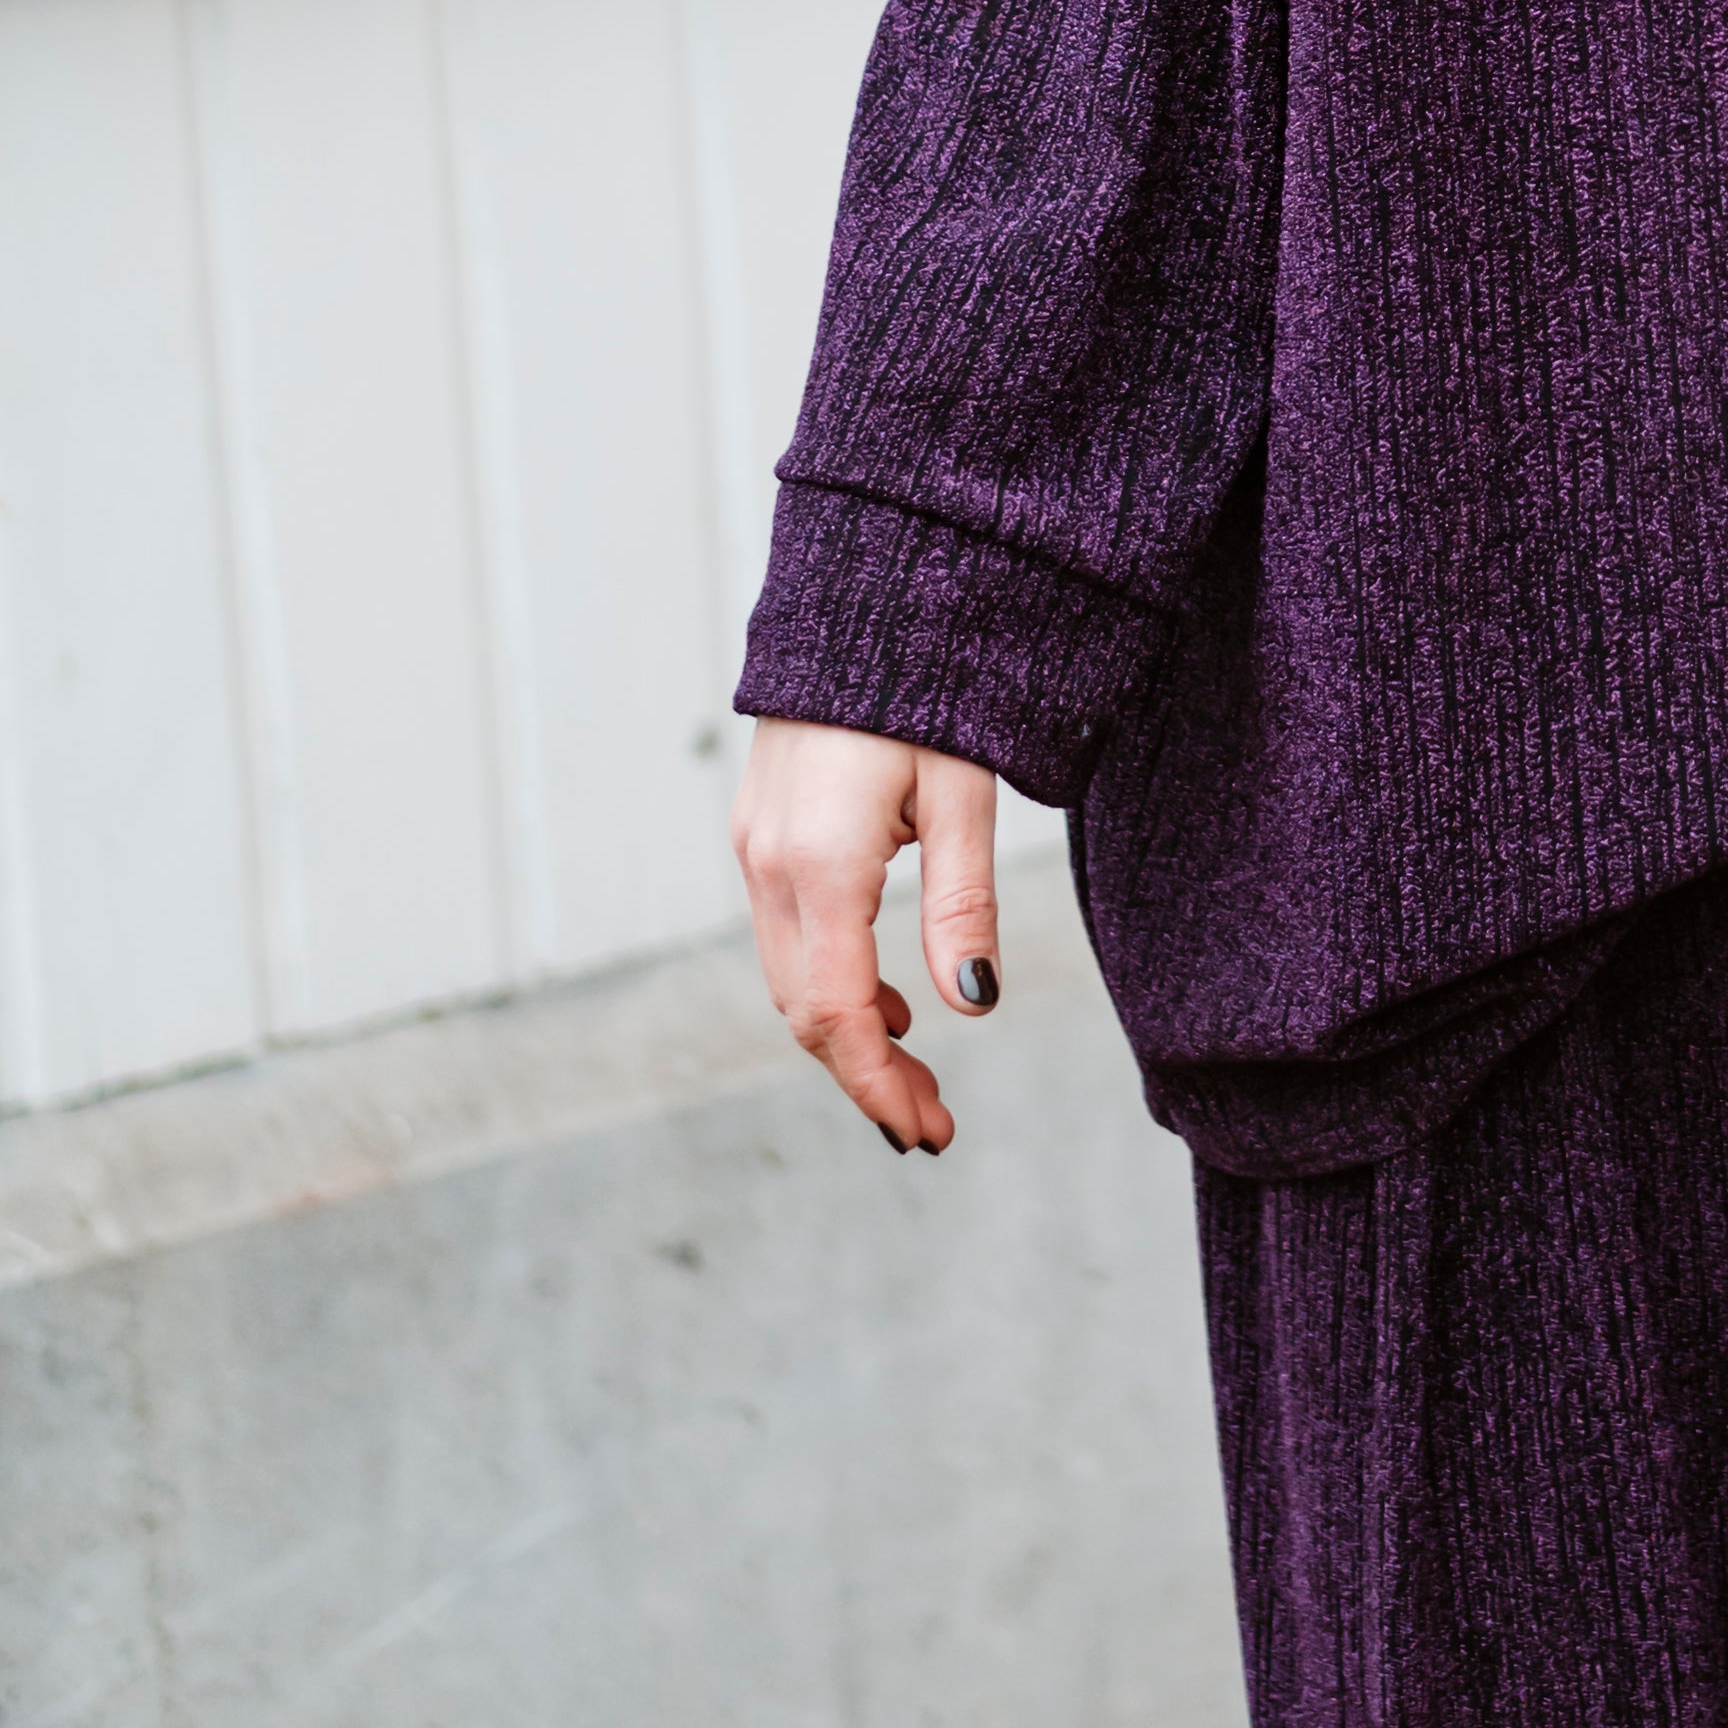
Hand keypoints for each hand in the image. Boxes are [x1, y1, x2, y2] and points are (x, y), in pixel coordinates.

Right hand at [732, 719, 1001, 1153]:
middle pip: (805, 1010)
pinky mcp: (760, 829)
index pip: (840, 1014)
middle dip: (865, 1075)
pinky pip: (786, 933)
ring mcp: (754, 846)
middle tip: (931, 1123)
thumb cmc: (928, 687)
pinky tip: (891, 996)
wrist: (866, 594)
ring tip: (917, 1074)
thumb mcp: (963, 795)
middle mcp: (769, 864)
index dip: (881, 1084)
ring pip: (789, 977)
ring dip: (847, 1033)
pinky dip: (831, 982)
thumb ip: (962, 904)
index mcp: (820, 864)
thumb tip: (974, 1006)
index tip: (929, 1133)